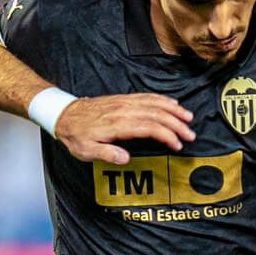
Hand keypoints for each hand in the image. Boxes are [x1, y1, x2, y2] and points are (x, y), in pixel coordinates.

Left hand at [54, 93, 193, 165]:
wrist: (64, 115)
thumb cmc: (76, 135)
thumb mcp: (86, 151)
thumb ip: (107, 154)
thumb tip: (125, 158)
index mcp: (117, 124)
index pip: (149, 127)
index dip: (167, 135)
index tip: (177, 144)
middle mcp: (123, 110)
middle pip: (157, 114)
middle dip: (176, 124)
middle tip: (190, 134)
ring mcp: (124, 102)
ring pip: (154, 103)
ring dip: (173, 110)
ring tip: (188, 118)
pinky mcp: (123, 99)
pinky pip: (147, 96)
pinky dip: (162, 99)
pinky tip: (172, 103)